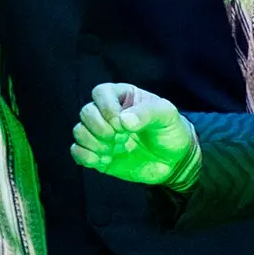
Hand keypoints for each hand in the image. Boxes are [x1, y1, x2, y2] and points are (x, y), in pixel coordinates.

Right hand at [70, 83, 199, 187]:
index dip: (106, 108)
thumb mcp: (167, 115)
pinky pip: (78, 152)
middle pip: (86, 112)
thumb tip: (123, 120)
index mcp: (123, 98)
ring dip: (92, 142)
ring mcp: (102, 135)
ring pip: (79, 131)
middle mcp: (108, 114)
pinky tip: (104, 160)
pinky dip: (86, 156)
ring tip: (113, 149)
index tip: (123, 124)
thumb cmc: (171, 131)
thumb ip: (148, 113)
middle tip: (119, 137)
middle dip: (99, 127)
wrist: (175, 161)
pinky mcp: (98, 155)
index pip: (100, 92)